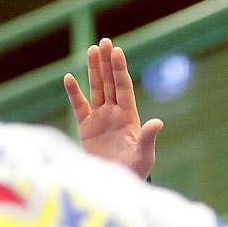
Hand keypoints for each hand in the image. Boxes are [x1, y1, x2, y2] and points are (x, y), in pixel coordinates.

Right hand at [63, 40, 162, 177]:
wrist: (116, 185)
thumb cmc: (134, 171)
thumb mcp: (143, 155)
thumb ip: (147, 138)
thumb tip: (158, 122)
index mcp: (129, 116)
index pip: (124, 87)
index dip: (120, 70)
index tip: (116, 51)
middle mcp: (114, 113)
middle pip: (110, 82)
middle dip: (107, 63)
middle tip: (104, 42)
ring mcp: (100, 118)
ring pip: (96, 88)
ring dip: (94, 70)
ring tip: (91, 50)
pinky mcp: (86, 127)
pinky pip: (79, 106)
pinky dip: (74, 93)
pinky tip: (69, 78)